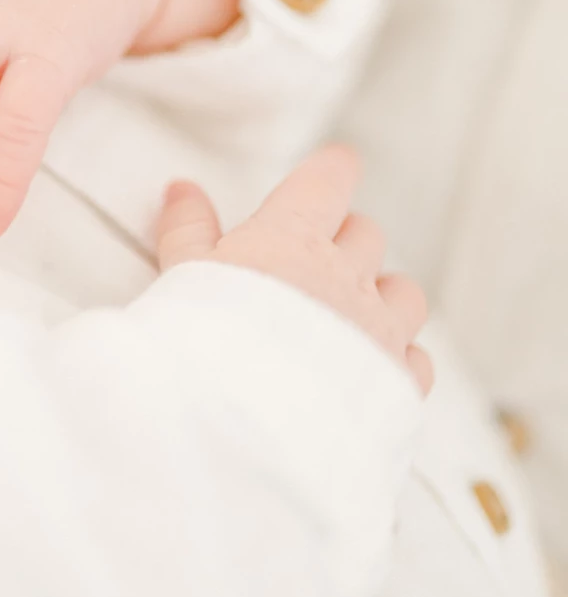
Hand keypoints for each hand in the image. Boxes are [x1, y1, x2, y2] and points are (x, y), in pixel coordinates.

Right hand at [155, 144, 432, 392]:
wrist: (241, 432)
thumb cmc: (204, 347)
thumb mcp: (181, 277)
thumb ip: (187, 229)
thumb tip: (182, 189)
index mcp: (292, 239)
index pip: (328, 181)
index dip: (334, 170)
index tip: (336, 165)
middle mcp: (346, 277)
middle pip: (366, 234)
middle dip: (346, 238)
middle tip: (318, 254)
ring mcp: (377, 330)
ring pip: (404, 292)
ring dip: (383, 294)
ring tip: (354, 311)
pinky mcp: (395, 385)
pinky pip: (416, 358)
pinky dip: (399, 356)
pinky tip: (374, 367)